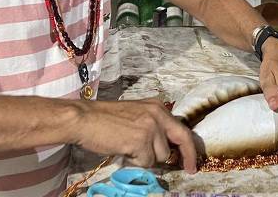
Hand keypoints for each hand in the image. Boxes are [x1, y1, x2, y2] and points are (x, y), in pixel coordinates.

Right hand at [74, 98, 196, 172]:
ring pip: (160, 156)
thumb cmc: (105, 119)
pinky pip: (146, 161)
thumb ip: (154, 126)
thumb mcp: (136, 115)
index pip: (181, 128)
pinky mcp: (141, 141)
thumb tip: (167, 148)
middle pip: (182, 139)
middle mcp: (158, 114)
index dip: (189, 146)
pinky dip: (135, 161)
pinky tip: (123, 149)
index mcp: (158, 107)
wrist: (85, 119)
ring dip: (147, 157)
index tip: (192, 161)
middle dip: (187, 157)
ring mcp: (151, 127)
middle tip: (189, 169)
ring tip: (129, 147)